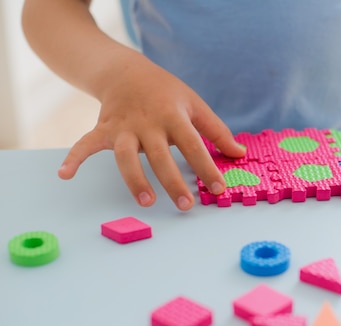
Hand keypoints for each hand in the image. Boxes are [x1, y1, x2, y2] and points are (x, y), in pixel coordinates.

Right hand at [57, 58, 244, 209]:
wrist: (126, 71)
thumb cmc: (167, 92)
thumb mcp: (195, 105)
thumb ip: (217, 131)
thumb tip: (240, 154)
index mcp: (174, 115)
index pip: (194, 145)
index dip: (207, 167)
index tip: (219, 189)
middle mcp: (148, 123)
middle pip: (160, 155)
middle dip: (173, 181)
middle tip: (186, 205)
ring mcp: (123, 127)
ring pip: (126, 156)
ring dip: (134, 179)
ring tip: (146, 201)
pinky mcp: (103, 130)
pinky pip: (84, 144)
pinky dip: (73, 157)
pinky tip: (65, 175)